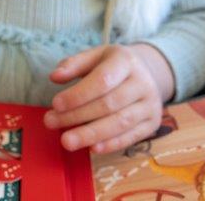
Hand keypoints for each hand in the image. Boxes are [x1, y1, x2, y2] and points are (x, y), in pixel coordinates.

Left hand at [44, 44, 173, 153]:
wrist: (147, 72)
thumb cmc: (112, 64)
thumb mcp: (95, 56)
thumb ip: (73, 64)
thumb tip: (54, 77)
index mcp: (125, 61)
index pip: (102, 80)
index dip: (78, 94)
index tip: (55, 104)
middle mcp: (142, 82)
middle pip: (108, 104)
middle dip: (77, 116)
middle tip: (51, 122)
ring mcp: (150, 104)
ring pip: (120, 123)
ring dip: (90, 134)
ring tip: (66, 141)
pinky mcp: (153, 123)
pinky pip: (131, 137)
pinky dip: (110, 145)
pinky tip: (91, 149)